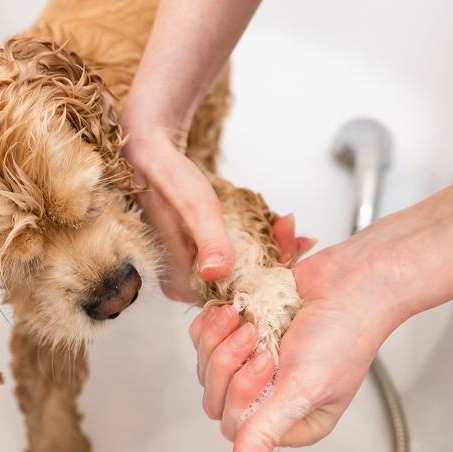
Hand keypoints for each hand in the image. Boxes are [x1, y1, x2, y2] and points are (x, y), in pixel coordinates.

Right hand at [122, 123, 311, 300]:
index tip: (289, 259)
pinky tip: (276, 227)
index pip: (230, 296)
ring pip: (241, 269)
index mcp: (179, 283)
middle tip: (301, 240)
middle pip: (239, 284)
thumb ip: (210, 241)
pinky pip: (236, 253)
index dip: (264, 281)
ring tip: (290, 230)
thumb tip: (217, 272)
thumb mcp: (195, 209)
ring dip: (269, 250)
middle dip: (272, 262)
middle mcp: (184, 282)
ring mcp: (192, 267)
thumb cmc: (169, 179)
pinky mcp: (200, 252)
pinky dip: (257, 241)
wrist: (152, 155)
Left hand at [188, 241, 407, 451]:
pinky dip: (214, 323)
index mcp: (291, 423)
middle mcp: (270, 397)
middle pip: (216, 398)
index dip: (242, 392)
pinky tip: (236, 311)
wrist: (353, 278)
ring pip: (206, 366)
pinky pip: (204, 337)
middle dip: (230, 362)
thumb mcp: (302, 389)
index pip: (235, 426)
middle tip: (259, 339)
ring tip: (251, 323)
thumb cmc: (344, 332)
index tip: (269, 362)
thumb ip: (266, 433)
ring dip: (222, 339)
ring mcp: (252, 363)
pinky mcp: (239, 332)